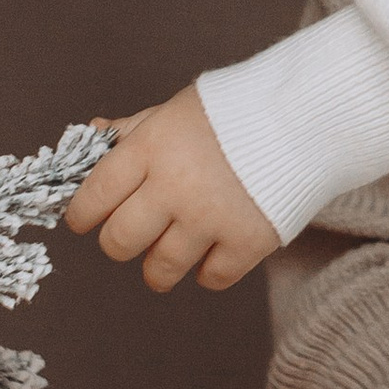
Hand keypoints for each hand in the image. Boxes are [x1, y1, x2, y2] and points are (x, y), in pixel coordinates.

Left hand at [65, 86, 281, 292]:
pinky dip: (208, 271)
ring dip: (160, 266)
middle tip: (133, 234)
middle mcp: (174, 187)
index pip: (93, 196)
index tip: (85, 220)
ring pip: (160, 270)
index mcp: (150, 148)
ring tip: (171, 252)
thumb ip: (133, 129)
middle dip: (119, 242)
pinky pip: (211, 279)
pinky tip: (212, 252)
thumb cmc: (235, 109)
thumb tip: (91, 135)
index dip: (81, 214)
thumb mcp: (176, 110)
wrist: (306, 114)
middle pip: (119, 242)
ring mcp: (210, 218)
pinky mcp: (247, 242)